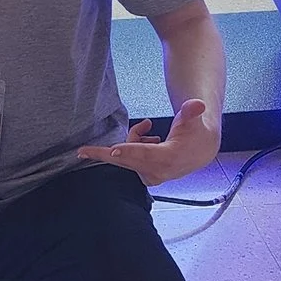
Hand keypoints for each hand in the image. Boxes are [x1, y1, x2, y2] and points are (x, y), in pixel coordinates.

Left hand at [77, 98, 218, 185]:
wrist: (198, 151)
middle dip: (103, 154)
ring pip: (127, 155)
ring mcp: (150, 175)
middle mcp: (158, 171)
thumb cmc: (194, 134)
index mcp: (169, 158)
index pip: (145, 155)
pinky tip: (149, 138)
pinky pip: (129, 158)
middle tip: (82, 151)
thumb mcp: (194, 120)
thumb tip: (197, 104)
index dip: (129, 151)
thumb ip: (191, 112)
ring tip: (147, 127)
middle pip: (126, 161)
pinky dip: (133, 145)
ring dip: (132, 139)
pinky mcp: (145, 176)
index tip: (113, 150)